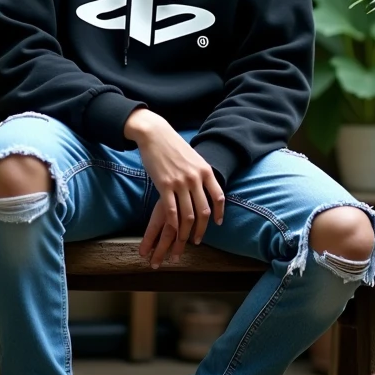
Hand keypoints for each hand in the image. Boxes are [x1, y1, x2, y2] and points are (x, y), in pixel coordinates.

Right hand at [124, 110, 224, 268]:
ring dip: (187, 231)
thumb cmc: (173, 145)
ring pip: (188, 214)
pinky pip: (171, 211)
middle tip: (198, 240)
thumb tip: (206, 186)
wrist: (155, 134)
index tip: (217, 223)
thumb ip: (201, 172)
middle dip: (202, 229)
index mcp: (205, 170)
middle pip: (204, 211)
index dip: (219, 212)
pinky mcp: (164, 186)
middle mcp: (195, 178)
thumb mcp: (193, 157)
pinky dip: (174, 224)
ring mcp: (180, 183)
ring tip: (184, 241)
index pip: (218, 197)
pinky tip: (172, 231)